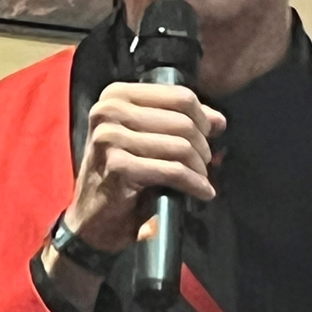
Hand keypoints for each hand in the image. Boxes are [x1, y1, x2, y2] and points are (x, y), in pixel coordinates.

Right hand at [64, 82, 226, 253]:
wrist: (92, 216)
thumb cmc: (122, 174)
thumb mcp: (149, 139)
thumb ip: (181, 122)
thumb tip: (219, 120)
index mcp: (116, 95)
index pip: (179, 95)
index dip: (202, 117)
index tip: (209, 135)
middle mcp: (108, 110)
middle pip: (183, 121)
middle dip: (202, 146)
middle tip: (204, 164)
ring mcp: (109, 137)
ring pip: (180, 145)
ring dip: (199, 167)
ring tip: (201, 178)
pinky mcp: (117, 166)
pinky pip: (173, 171)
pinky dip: (194, 183)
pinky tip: (202, 191)